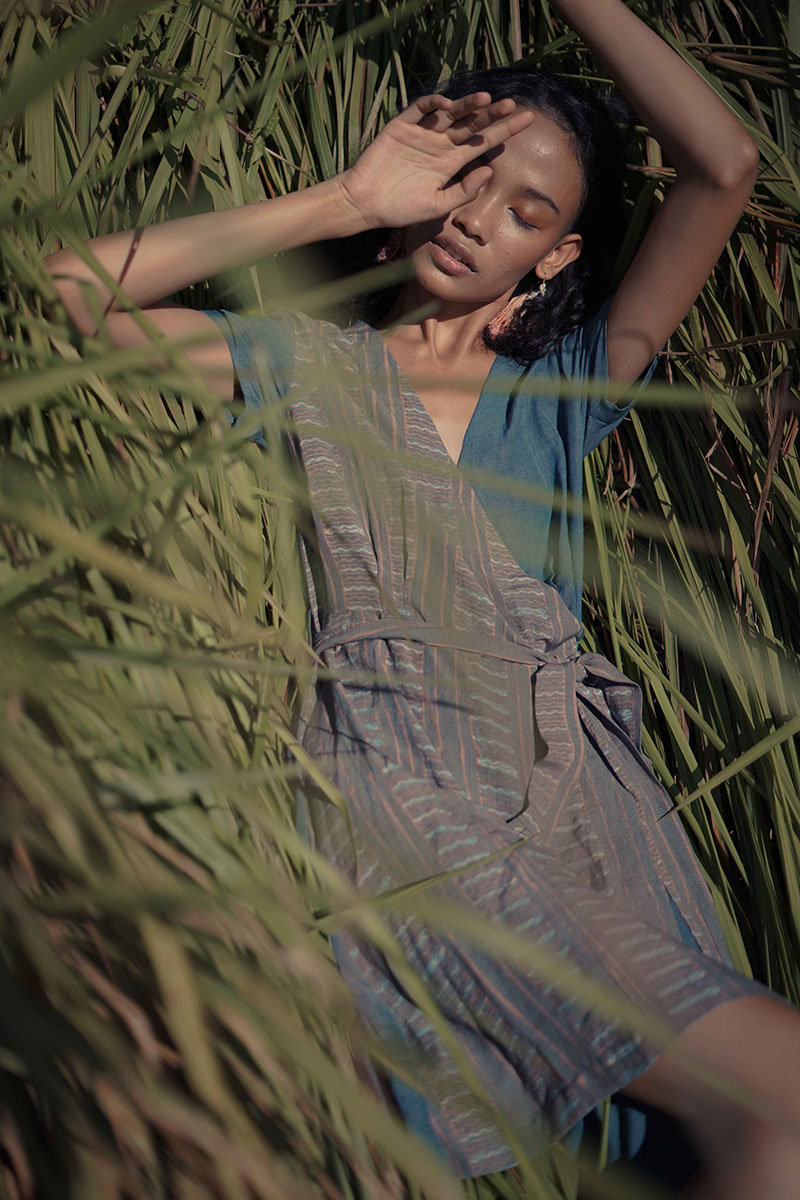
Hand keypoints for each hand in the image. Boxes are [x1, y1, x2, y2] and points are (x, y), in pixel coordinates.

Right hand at [336, 91, 534, 229]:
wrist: (364, 204)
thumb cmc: (400, 209)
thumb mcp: (437, 207)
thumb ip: (463, 192)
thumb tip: (488, 171)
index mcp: (450, 164)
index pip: (483, 143)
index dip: (504, 132)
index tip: (527, 121)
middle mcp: (439, 145)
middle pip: (471, 125)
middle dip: (492, 115)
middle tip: (514, 106)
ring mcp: (421, 134)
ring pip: (450, 114)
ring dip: (467, 105)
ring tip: (487, 100)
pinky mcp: (401, 127)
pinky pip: (420, 109)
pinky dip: (434, 103)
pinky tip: (448, 104)